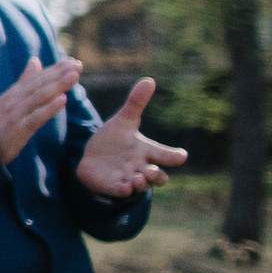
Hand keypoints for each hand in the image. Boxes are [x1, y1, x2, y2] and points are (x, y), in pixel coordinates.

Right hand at [0, 56, 82, 164]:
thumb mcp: (9, 99)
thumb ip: (24, 81)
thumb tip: (35, 61)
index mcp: (13, 93)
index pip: (36, 78)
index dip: (54, 69)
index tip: (72, 61)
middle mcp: (14, 100)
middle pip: (39, 84)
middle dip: (59, 74)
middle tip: (77, 65)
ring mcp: (15, 114)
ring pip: (39, 97)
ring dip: (57, 86)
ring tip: (74, 77)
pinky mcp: (18, 129)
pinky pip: (36, 118)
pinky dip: (49, 108)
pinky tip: (63, 101)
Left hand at [76, 76, 186, 198]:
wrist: (91, 158)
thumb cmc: (113, 140)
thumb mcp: (124, 120)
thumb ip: (136, 103)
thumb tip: (149, 80)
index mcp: (146, 152)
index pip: (165, 155)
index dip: (174, 156)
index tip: (181, 155)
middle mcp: (141, 168)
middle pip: (157, 176)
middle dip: (156, 175)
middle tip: (151, 169)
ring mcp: (128, 179)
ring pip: (141, 186)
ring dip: (141, 183)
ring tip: (138, 178)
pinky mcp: (112, 187)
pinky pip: (121, 192)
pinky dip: (123, 190)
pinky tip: (123, 186)